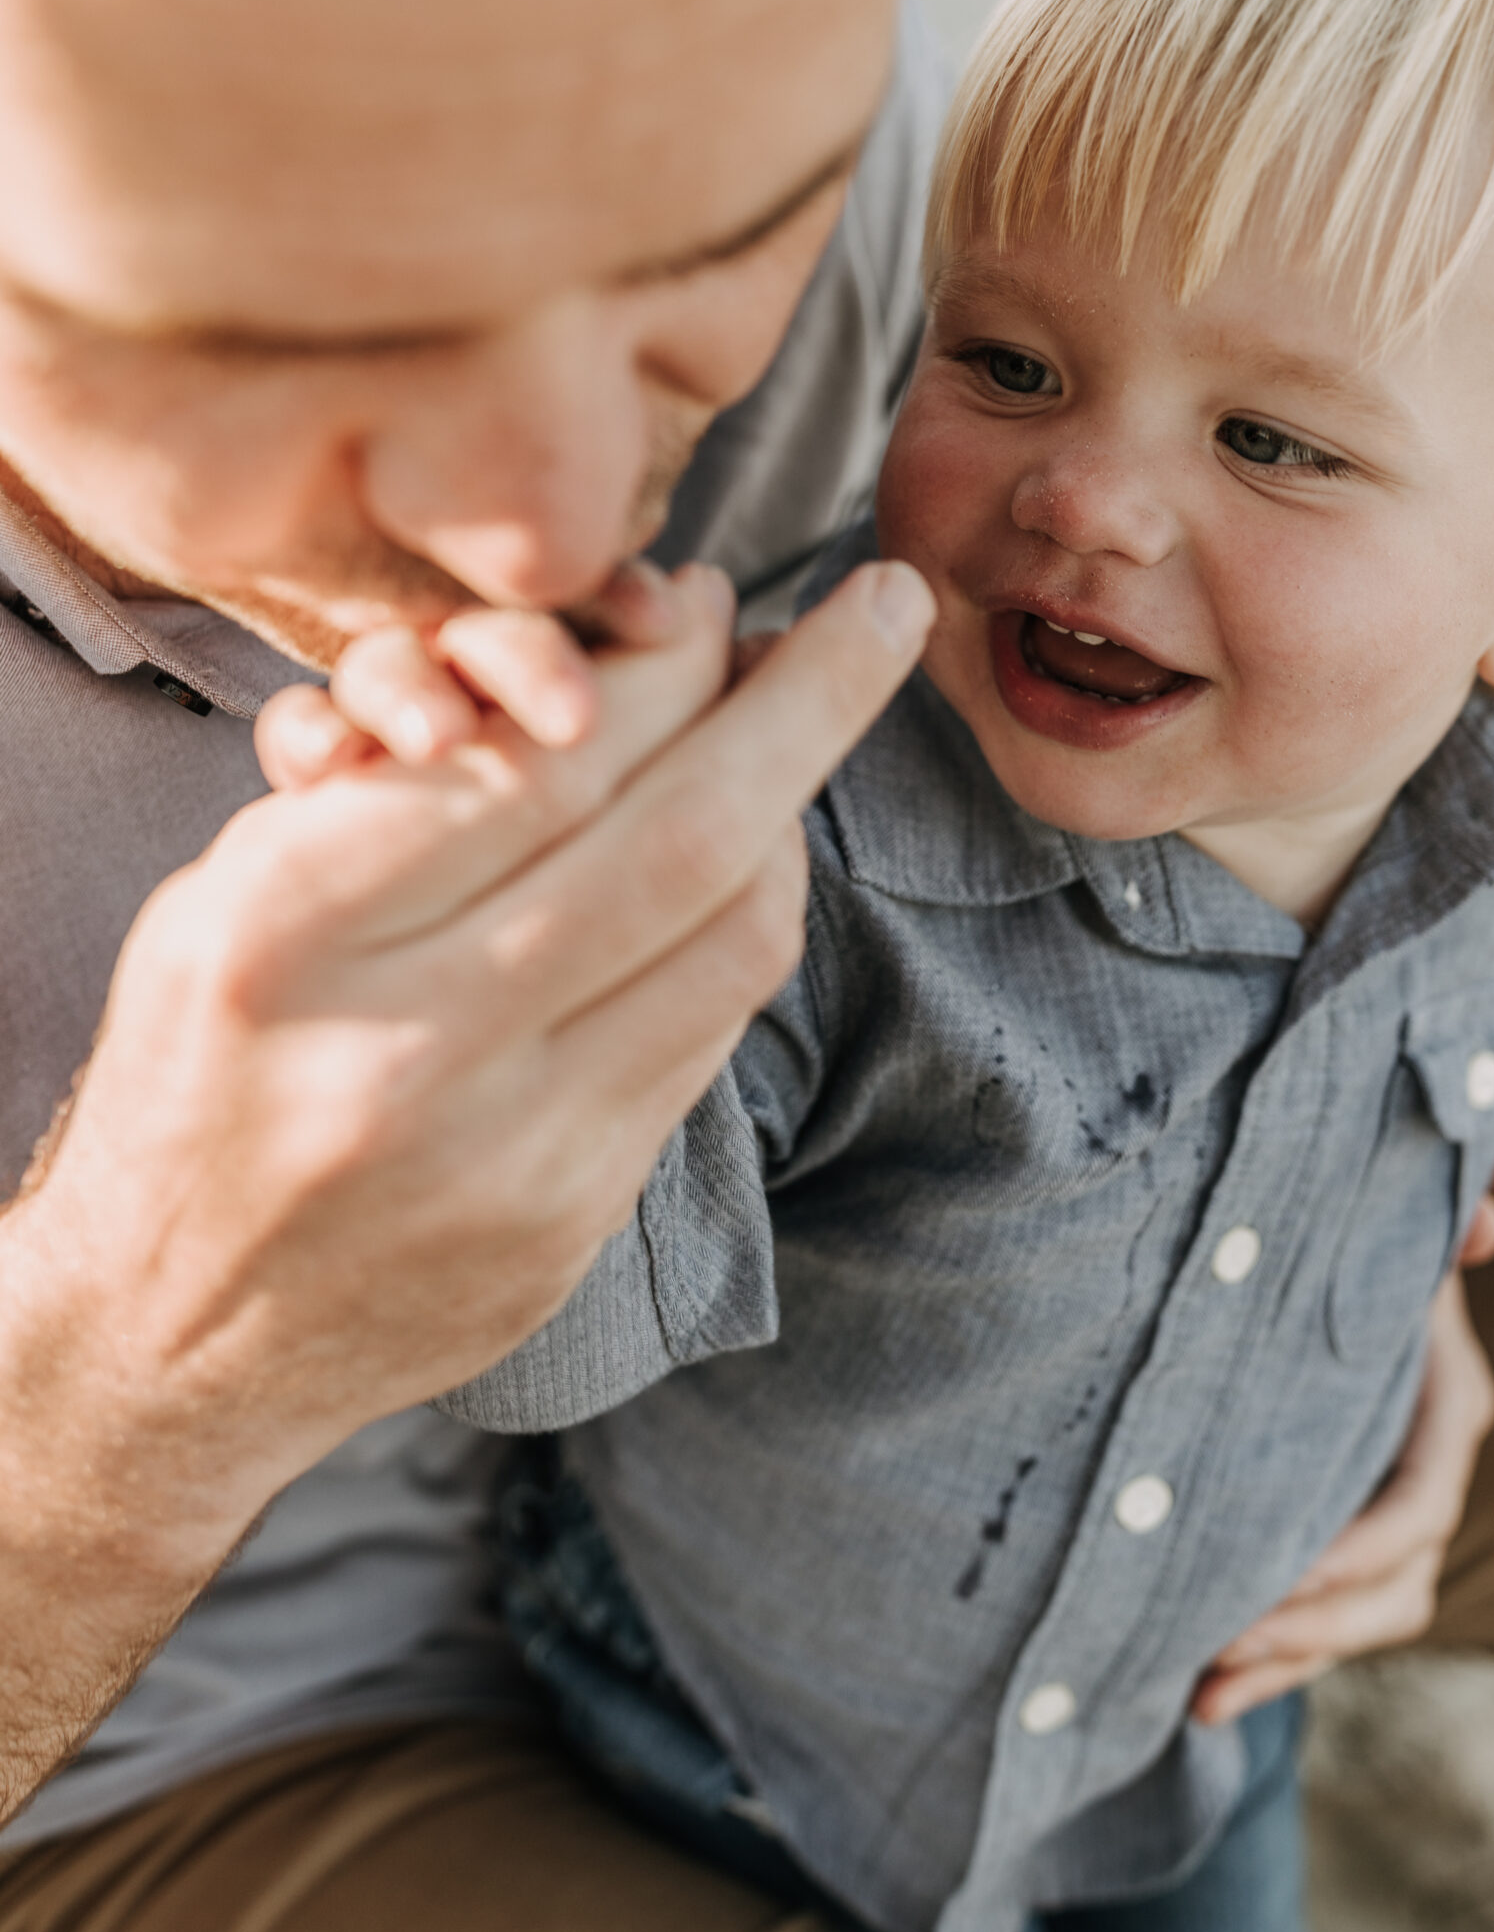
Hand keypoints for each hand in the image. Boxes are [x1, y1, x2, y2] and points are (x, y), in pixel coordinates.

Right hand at [0, 551, 931, 1612]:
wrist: (170, 1338)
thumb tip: (613, 665)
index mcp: (286, 930)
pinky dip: (745, 924)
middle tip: (885, 607)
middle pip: (679, 836)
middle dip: (810, 701)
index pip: (541, 757)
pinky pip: (711, 1033)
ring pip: (732, 939)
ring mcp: (509, 1151)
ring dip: (798, 811)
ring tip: (809, 728)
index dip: (666, 660)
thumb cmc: (197, 1071)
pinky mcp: (576, 1218)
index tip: (717, 593)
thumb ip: (400, 791)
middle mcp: (407, 1044)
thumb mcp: (226, 895)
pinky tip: (749, 862)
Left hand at [1193, 1225, 1493, 1724]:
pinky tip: (1197, 1695)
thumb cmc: (1360, 1251)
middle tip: (1223, 1642)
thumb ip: (1435, 1234)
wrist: (1342, 1273)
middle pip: (1395, 1588)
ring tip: (1203, 1691)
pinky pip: (1321, 1625)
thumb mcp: (1389, 1237)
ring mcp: (1385, 1524)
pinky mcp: (1341, 1546)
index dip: (1361, 1550)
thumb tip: (1484, 1224)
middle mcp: (1426, 1482)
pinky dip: (1268, 1663)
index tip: (1289, 1574)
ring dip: (1286, 1664)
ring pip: (1359, 1622)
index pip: (1420, 1506)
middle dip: (1315, 1626)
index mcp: (1446, 1414)